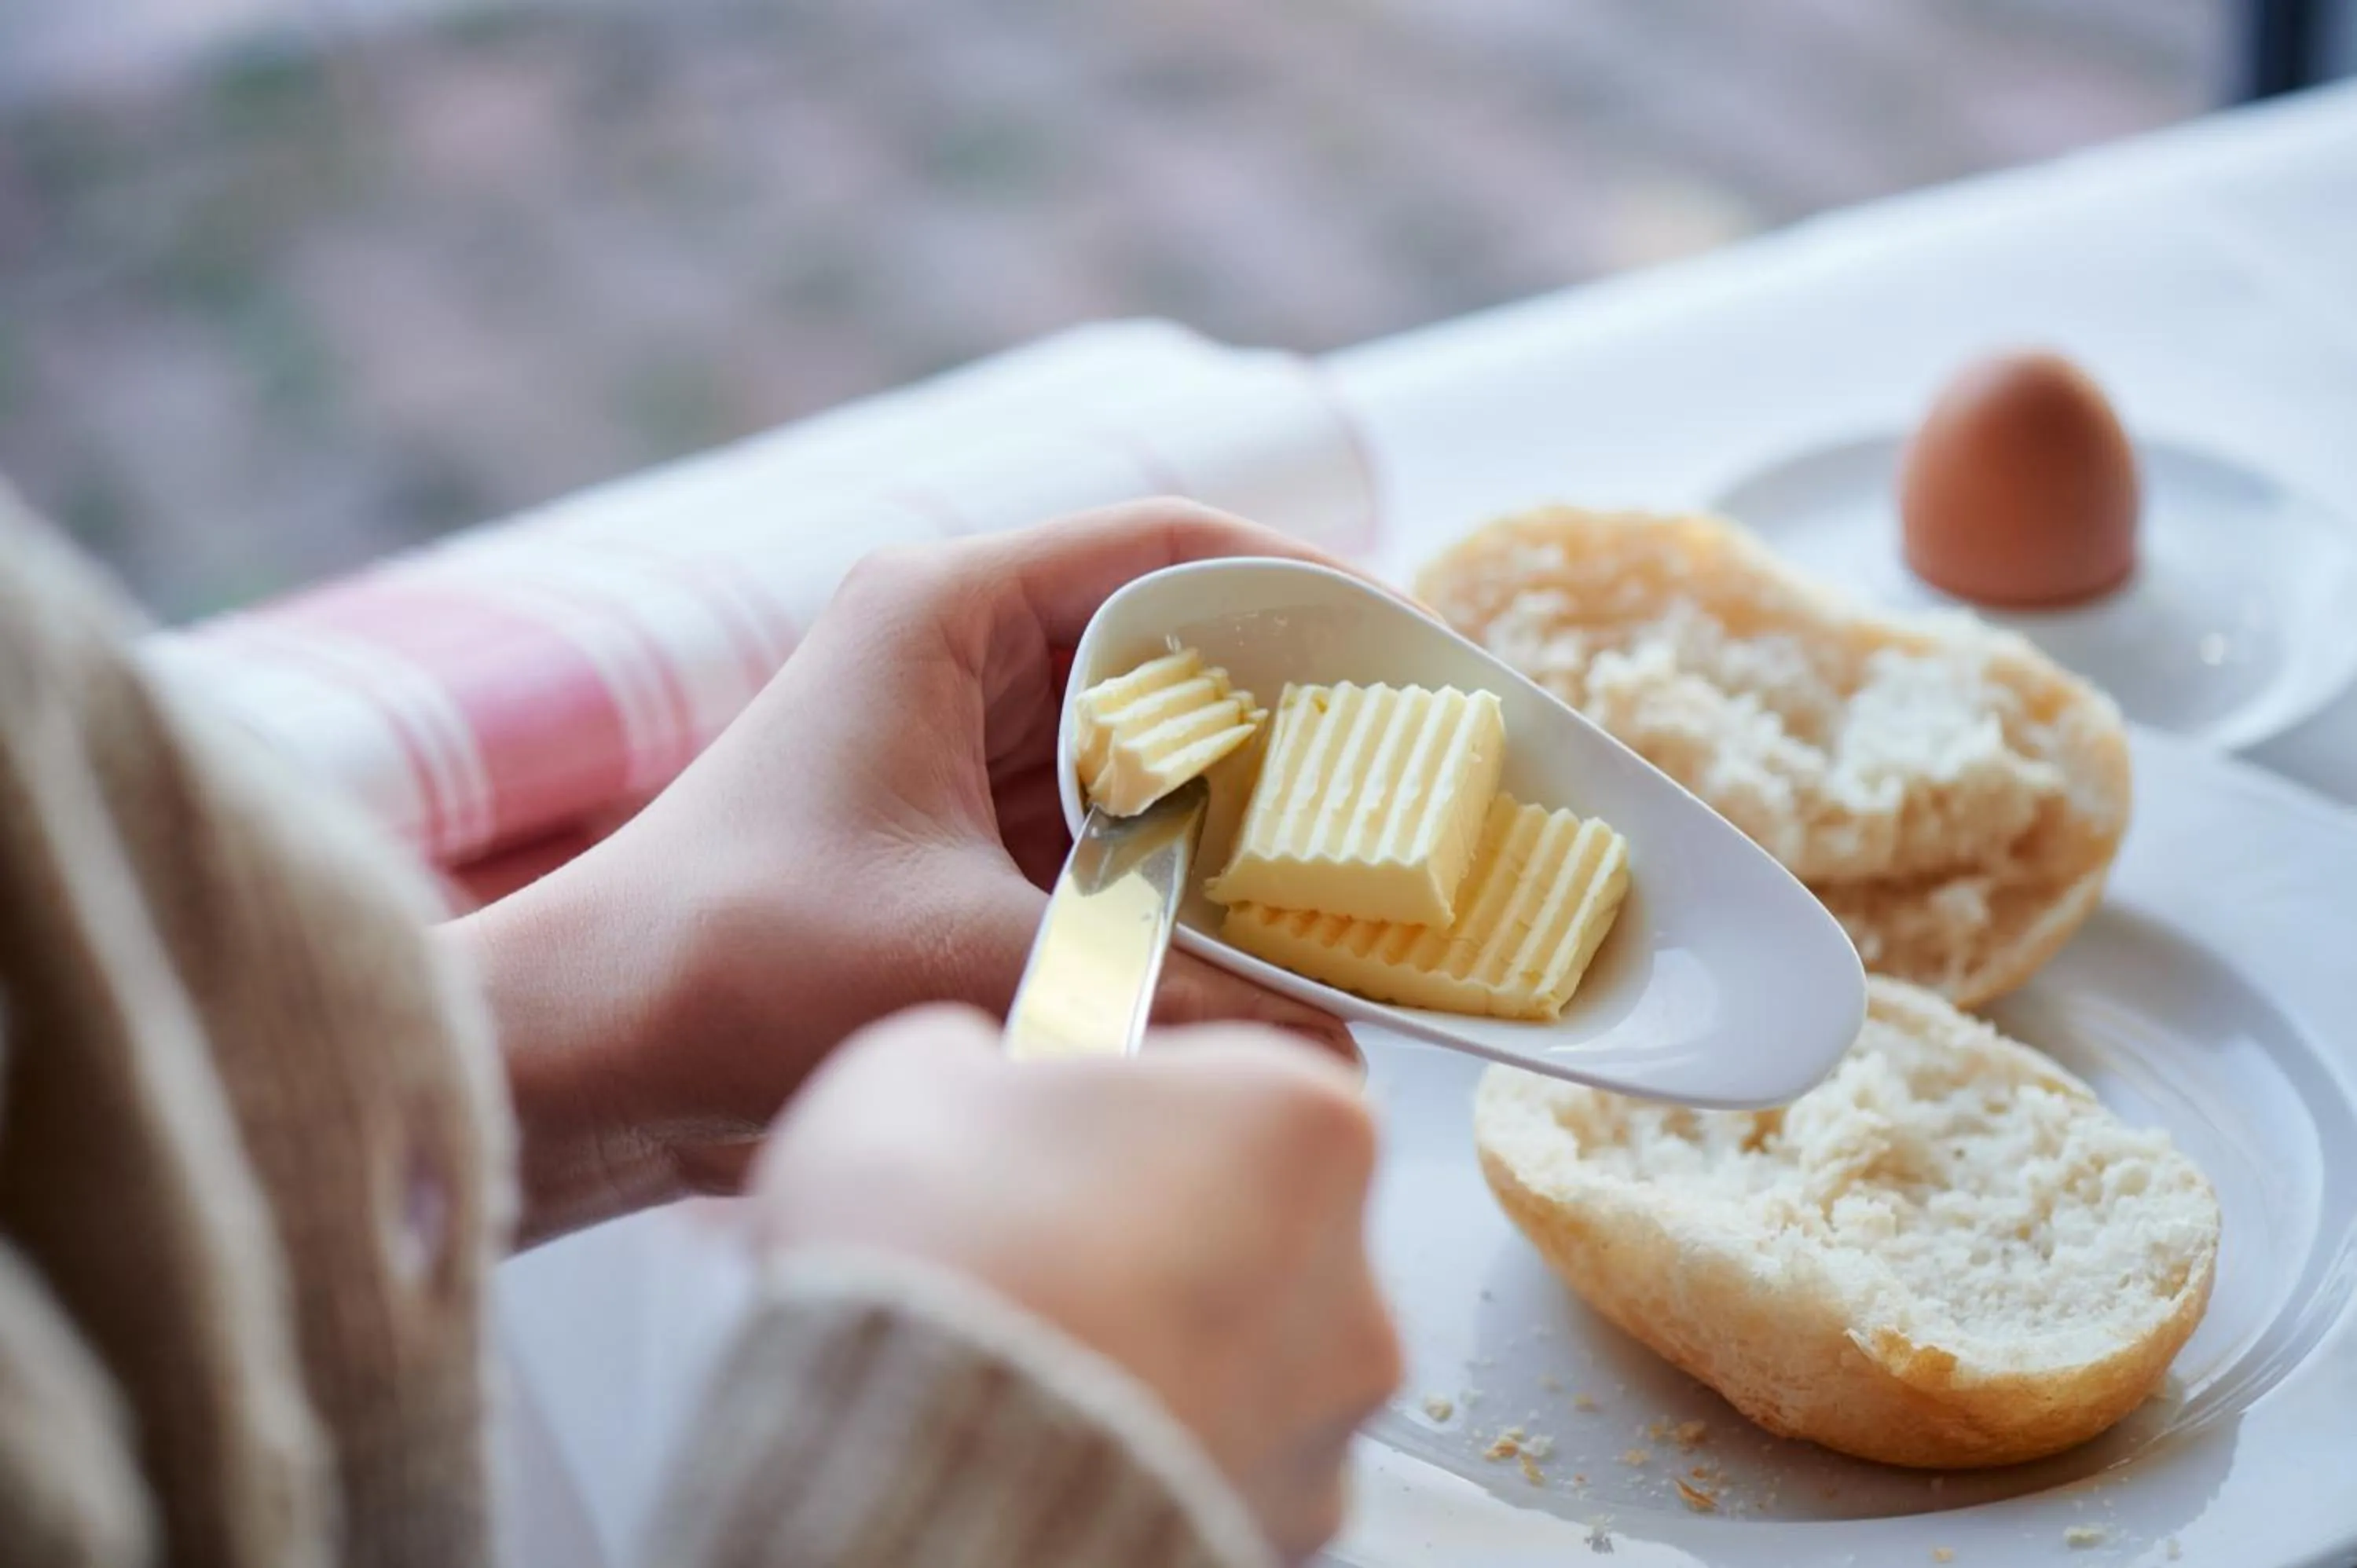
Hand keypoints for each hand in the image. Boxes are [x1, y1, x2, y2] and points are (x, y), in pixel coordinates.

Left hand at [453, 500, 1361, 1237]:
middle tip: (1416, 772)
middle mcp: (954, 653)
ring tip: (1365, 853)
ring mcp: (949, 742)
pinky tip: (1259, 923)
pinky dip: (1174, 867)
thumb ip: (1163, 992)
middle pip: (1168, 646)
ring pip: (1141, 745)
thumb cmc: (736, 966)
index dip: (1307, 587)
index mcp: (947, 611)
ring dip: (1238, 800)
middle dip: (1293, 711)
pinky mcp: (948, 831)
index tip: (1416, 647)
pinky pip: (1097, 826)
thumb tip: (1328, 1044)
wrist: (581, 1056)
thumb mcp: (976, 965)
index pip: (1171, 547)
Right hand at [754, 1005, 1400, 1562]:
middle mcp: (1349, 1271)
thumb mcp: (914, 1075)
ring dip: (1162, 1346)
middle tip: (1030, 1243)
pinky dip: (1153, 1449)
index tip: (1063, 1128)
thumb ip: (981, 1064)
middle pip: (1254, 1221)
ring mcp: (1323, 1415)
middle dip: (1156, 1231)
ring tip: (1031, 1352)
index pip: (1241, 1081)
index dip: (1136, 1105)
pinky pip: (1219, 1460)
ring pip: (1243, 1352)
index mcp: (1299, 1117)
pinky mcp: (1280, 1523)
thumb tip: (973, 1083)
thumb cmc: (937, 1260)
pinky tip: (1053, 1430)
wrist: (900, 1462)